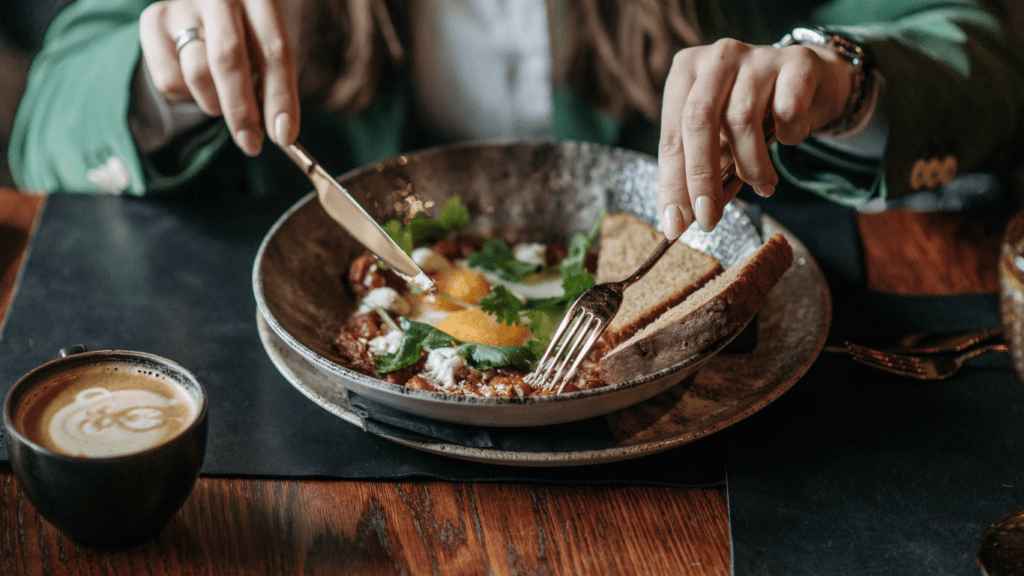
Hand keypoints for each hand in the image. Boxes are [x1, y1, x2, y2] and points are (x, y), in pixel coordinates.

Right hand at [139, 0, 299, 155]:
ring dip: (214, 103)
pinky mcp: (153, 21)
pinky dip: (187, 95)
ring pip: (197, 72)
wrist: (198, 17)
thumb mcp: (265, 53)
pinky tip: (195, 83)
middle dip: (242, 111)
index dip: (281, 98)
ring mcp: (183, 6)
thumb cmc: (244, 40)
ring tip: (221, 100)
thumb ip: (272, 85)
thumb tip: (280, 132)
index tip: (283, 136)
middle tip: (251, 143)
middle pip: (229, 60)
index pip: (274, 52)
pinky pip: (169, 77)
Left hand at [658, 38, 852, 236]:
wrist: (807, 80)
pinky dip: (788, 136)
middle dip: (702, 179)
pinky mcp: (796, 61)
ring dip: (751, 167)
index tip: (675, 224)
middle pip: (699, 122)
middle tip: (709, 219)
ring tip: (762, 185)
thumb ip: (700, 173)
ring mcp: (756, 55)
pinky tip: (789, 139)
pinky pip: (788, 111)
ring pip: (742, 121)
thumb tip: (683, 220)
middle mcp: (717, 57)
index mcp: (685, 73)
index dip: (672, 184)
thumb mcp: (719, 141)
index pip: (671, 137)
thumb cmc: (751, 114)